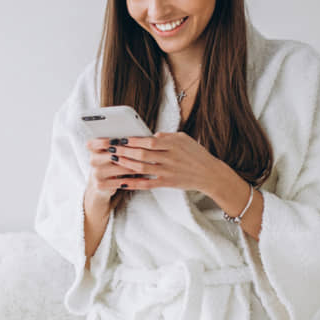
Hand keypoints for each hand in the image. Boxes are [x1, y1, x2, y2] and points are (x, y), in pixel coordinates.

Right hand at [84, 136, 142, 202]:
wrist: (100, 186)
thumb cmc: (110, 163)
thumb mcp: (112, 151)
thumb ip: (122, 143)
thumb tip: (145, 136)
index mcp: (93, 147)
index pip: (103, 140)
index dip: (117, 140)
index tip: (130, 139)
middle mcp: (92, 160)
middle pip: (116, 154)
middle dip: (132, 153)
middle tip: (148, 151)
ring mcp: (96, 173)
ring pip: (121, 168)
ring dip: (137, 166)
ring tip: (151, 163)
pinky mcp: (100, 185)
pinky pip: (122, 182)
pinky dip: (135, 180)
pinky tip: (145, 177)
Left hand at [105, 132, 223, 192]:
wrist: (210, 174)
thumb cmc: (196, 154)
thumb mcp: (184, 139)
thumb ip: (166, 136)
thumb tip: (150, 136)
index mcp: (174, 144)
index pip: (149, 141)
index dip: (133, 140)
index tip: (120, 138)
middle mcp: (170, 158)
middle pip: (142, 154)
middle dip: (124, 151)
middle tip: (110, 148)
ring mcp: (168, 172)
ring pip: (142, 168)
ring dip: (125, 164)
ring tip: (113, 159)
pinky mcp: (167, 183)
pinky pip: (147, 184)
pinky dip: (133, 183)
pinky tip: (122, 181)